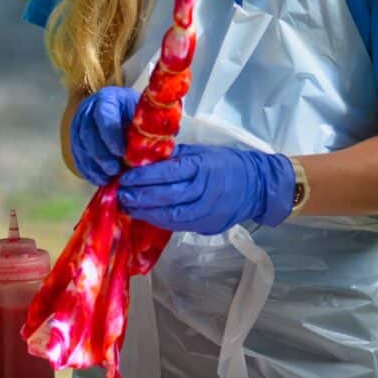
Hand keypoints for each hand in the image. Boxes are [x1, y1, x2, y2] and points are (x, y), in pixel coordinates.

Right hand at [69, 87, 139, 184]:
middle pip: (89, 133)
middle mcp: (89, 109)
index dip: (111, 135)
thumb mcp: (144, 114)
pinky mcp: (75, 139)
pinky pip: (77, 156)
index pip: (104, 115)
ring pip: (81, 146)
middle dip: (101, 155)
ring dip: (94, 165)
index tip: (122, 153)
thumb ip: (146, 128)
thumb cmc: (138, 113)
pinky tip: (99, 179)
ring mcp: (79, 124)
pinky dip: (88, 170)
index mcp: (108, 98)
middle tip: (115, 170)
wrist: (124, 111)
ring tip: (108, 178)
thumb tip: (151, 149)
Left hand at [117, 144, 296, 234]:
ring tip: (128, 208)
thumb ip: (175, 156)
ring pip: (172, 216)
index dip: (145, 177)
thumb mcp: (202, 151)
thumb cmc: (225, 163)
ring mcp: (207, 211)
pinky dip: (160, 221)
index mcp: (203, 166)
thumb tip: (144, 158)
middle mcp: (205, 190)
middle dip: (141, 197)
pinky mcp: (207, 225)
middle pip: (168, 197)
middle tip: (121, 195)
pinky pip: (179, 226)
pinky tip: (146, 216)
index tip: (125, 178)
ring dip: (146, 213)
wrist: (256, 185)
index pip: (169, 173)